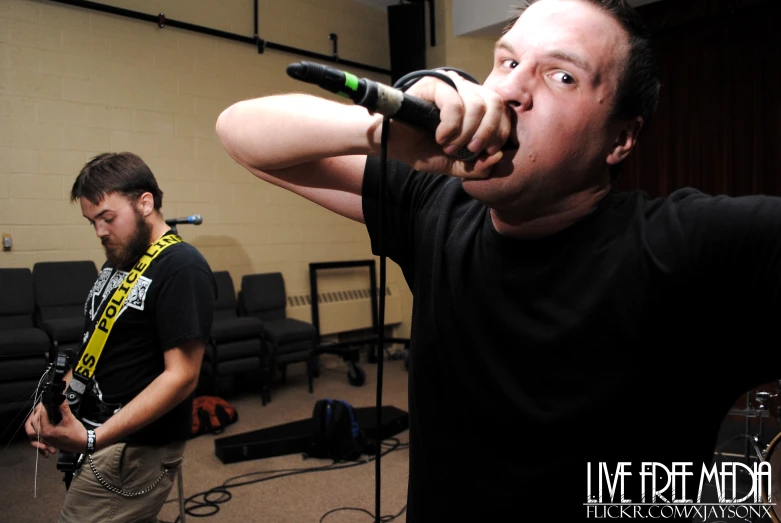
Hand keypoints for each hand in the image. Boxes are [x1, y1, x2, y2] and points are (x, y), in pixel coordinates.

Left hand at [25, 401, 86, 456]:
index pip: (41, 415)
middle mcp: (43, 435)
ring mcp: (45, 438)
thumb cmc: (76, 433)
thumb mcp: (70, 419)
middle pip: (34, 421)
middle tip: (42, 404)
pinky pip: (38, 432)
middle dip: (37, 411)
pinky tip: (42, 420)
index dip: (43, 406)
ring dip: (35, 419)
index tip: (46, 399)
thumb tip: (60, 397)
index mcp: (47, 431)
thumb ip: (63, 407)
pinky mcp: (48, 439)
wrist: (82, 443)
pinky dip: (38, 426)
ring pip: (34, 428)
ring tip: (40, 411)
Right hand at [390, 71, 512, 178]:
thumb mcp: (453, 164)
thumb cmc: (420, 149)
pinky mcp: (434, 83)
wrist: (391, 144)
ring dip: (467, 132)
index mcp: (475, 105)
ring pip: (477, 104)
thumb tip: (499, 157)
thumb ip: (476, 165)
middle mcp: (466, 90)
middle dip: (487, 133)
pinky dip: (450, 126)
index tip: (488, 152)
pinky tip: (440, 136)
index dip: (501, 132)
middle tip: (471, 150)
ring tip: (450, 146)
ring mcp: (450, 84)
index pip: (503, 111)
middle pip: (495, 104)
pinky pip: (454, 103)